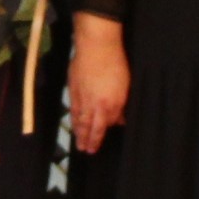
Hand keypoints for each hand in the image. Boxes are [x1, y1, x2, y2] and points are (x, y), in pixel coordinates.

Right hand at [68, 24, 131, 153]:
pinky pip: (73, 109)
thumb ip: (121, 106)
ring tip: (79, 143)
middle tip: (87, 151)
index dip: (100, 137)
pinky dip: (73, 119)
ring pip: (80, 120)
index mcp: (110, 105)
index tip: (97, 145)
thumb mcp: (126, 86)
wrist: (97, 47)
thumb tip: (119, 119)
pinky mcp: (73, 89)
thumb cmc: (115, 63)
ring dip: (79, 133)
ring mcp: (82, 97)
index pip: (105, 126)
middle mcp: (95, 105)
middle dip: (89, 140)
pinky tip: (73, 123)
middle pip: (90, 127)